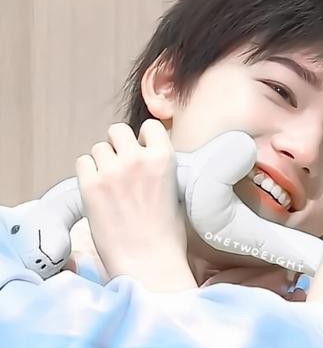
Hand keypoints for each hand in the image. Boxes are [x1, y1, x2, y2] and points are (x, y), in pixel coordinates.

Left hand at [76, 119, 195, 291]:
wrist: (149, 262)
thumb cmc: (166, 232)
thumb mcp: (174, 189)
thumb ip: (158, 166)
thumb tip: (142, 154)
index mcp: (164, 157)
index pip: (149, 126)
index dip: (142, 138)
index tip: (140, 151)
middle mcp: (138, 159)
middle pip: (117, 130)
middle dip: (118, 145)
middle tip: (119, 165)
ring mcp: (113, 171)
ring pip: (98, 147)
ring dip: (102, 161)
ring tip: (108, 182)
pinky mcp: (91, 187)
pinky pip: (82, 162)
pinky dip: (87, 173)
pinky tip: (96, 190)